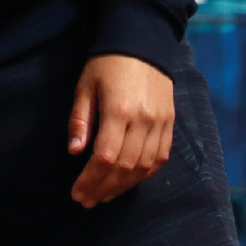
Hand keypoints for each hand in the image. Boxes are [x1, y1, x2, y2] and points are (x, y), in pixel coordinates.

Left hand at [67, 54, 175, 206]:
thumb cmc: (106, 64)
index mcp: (119, 111)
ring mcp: (161, 124)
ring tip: (104, 196)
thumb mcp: (84, 86)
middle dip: (104, 187)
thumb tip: (75, 152)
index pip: (105, 157)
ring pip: (145, 167)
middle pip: (125, 167)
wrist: (143, 44)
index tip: (77, 193)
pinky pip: (160, 158)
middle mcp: (144, 121)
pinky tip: (128, 182)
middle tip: (87, 201)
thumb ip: (80, 120)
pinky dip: (144, 175)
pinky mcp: (171, 124)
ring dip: (124, 186)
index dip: (91, 179)